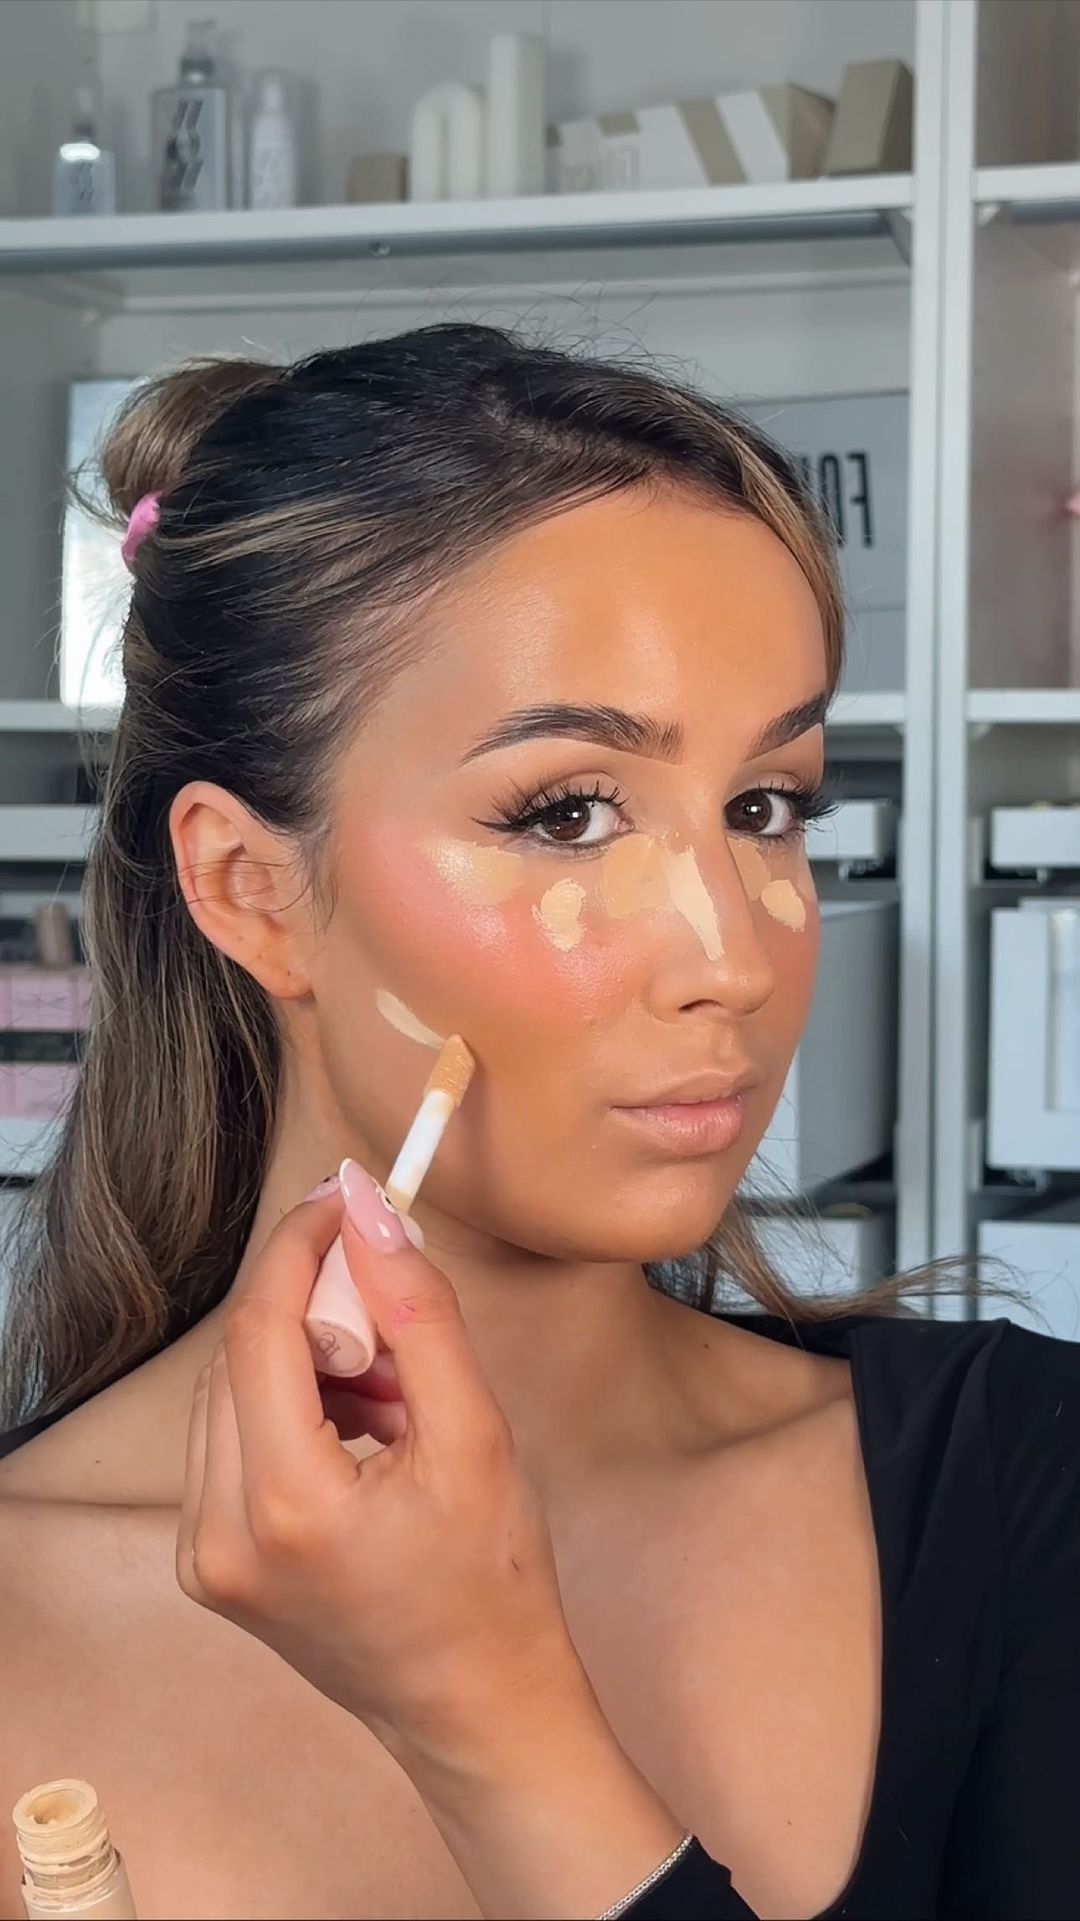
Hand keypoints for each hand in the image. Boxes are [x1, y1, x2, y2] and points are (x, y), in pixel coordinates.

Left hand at [177, 1163, 688, 1917]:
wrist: (477, 1710)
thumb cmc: (494, 1583)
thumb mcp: (475, 1435)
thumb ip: (419, 1314)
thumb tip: (370, 1212)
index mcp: (286, 1506)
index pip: (260, 1328)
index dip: (302, 1248)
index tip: (347, 1198)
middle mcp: (220, 1535)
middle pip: (240, 1356)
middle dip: (317, 1309)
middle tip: (398, 1313)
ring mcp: (204, 1557)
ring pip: (229, 1393)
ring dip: (306, 1358)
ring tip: (395, 1390)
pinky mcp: (209, 1564)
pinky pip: (230, 1441)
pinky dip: (291, 1407)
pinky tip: (363, 1427)